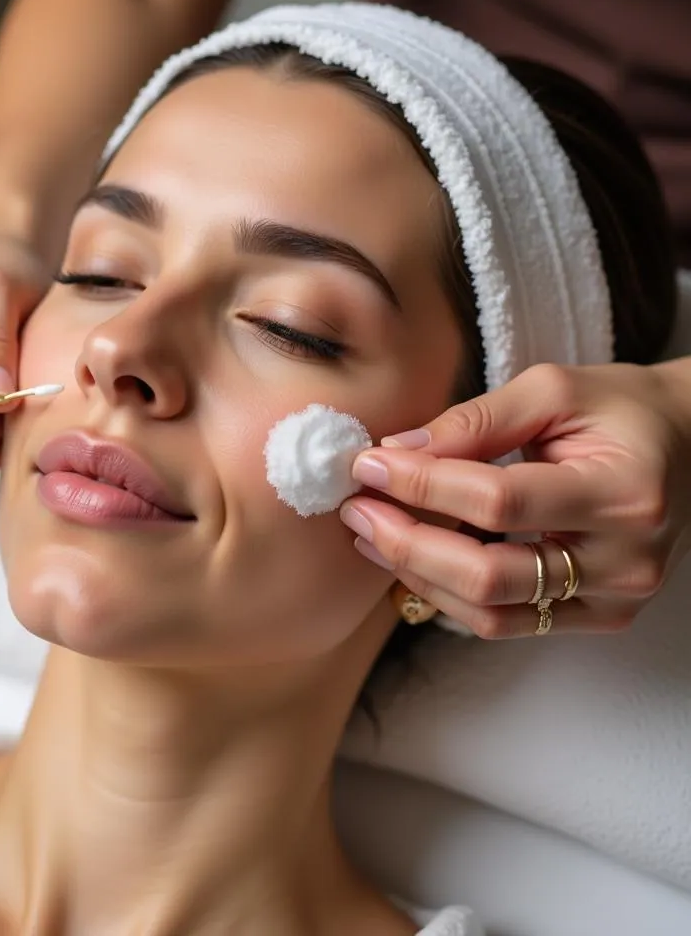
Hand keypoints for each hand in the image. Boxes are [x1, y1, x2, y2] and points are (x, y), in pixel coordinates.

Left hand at [338, 361, 690, 637]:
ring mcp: (615, 598)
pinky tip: (413, 558)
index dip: (421, 485)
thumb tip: (395, 451)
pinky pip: (507, 622)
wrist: (690, 446)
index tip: (367, 464)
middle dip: (406, 543)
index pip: (498, 501)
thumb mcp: (553, 390)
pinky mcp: (599, 616)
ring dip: (417, 575)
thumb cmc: (621, 410)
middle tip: (355, 509)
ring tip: (370, 533)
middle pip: (488, 574)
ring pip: (490, 612)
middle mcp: (626, 559)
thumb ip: (475, 420)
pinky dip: (450, 594)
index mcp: (622, 491)